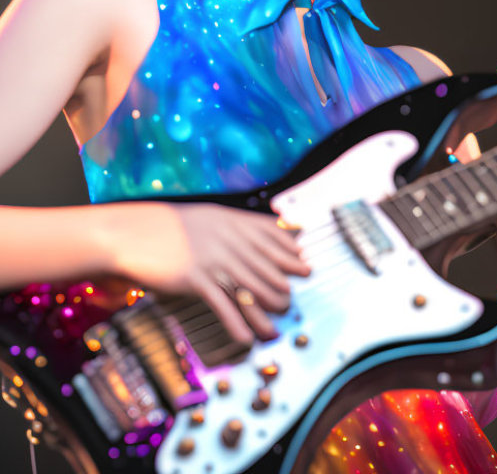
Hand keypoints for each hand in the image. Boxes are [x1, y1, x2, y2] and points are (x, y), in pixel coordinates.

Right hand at [102, 203, 310, 343]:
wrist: (133, 233)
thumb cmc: (171, 226)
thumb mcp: (209, 218)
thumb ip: (236, 225)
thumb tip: (265, 231)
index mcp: (233, 223)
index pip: (272, 237)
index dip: (290, 253)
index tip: (304, 264)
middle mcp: (229, 240)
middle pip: (266, 265)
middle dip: (284, 283)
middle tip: (295, 298)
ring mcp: (214, 260)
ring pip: (250, 289)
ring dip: (266, 310)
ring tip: (278, 322)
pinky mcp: (196, 279)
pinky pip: (223, 305)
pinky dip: (237, 324)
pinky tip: (248, 338)